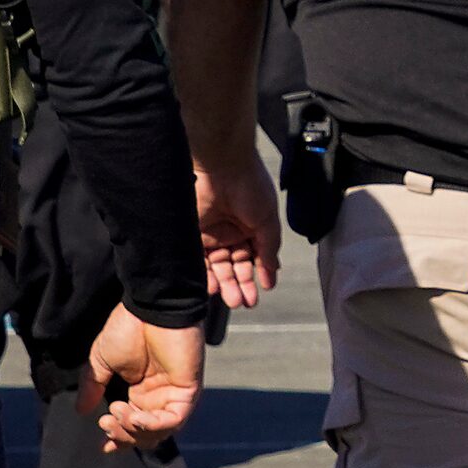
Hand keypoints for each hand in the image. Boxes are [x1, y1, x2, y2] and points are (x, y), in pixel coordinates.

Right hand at [77, 305, 205, 451]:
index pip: (134, 427)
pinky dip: (153, 424)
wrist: (150, 307)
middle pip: (146, 435)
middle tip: (106, 422)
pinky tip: (134, 416)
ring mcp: (175, 394)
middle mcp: (159, 396)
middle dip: (123, 435)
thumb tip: (81, 411)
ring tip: (116, 413)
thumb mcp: (101, 360)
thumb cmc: (129, 327)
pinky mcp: (189, 390)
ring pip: (160, 432)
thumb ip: (93, 387)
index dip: (119, 439)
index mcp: (141, 391)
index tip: (104, 445)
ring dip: (134, 430)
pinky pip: (175, 419)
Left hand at [194, 154, 282, 309]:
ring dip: (225, 284)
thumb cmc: (250, 186)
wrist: (222, 165)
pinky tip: (213, 288)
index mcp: (252, 228)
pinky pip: (198, 260)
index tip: (263, 290)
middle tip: (245, 302)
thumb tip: (273, 270)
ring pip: (218, 266)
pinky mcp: (194, 234)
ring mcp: (212, 234)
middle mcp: (231, 232)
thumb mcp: (268, 220)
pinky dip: (206, 276)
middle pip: (236, 265)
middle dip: (241, 285)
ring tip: (233, 300)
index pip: (254, 257)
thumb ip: (269, 248)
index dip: (259, 274)